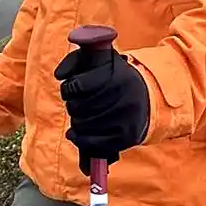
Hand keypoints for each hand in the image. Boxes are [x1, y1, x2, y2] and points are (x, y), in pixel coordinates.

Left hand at [53, 46, 149, 173]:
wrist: (145, 98)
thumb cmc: (113, 78)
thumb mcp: (97, 61)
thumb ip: (73, 61)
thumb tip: (59, 75)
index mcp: (116, 75)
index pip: (77, 86)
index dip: (68, 89)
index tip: (70, 89)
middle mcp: (123, 97)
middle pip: (78, 107)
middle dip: (73, 106)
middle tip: (76, 104)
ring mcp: (126, 119)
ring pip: (83, 126)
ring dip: (76, 122)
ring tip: (80, 116)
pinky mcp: (127, 137)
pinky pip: (93, 144)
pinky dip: (80, 140)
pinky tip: (75, 134)